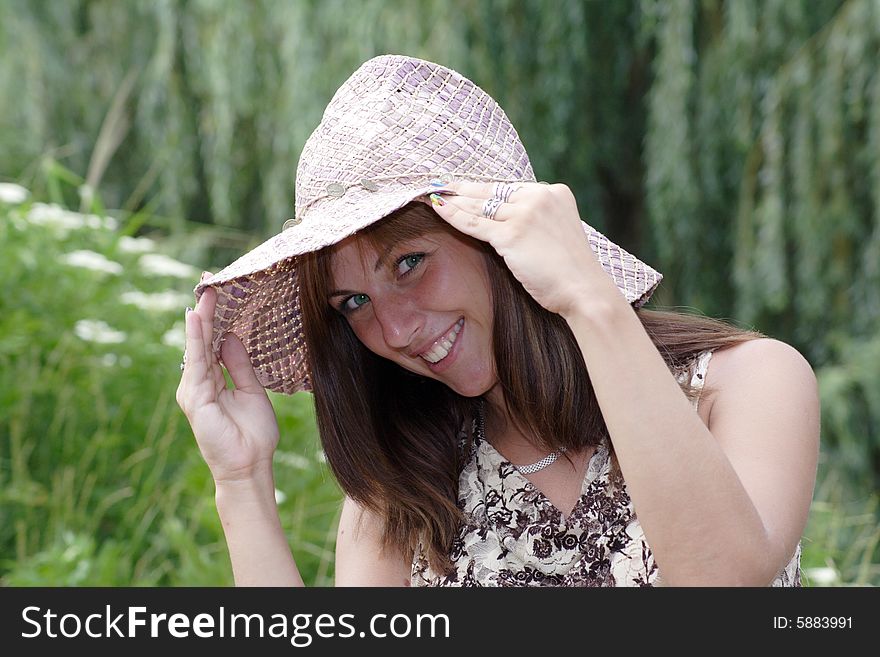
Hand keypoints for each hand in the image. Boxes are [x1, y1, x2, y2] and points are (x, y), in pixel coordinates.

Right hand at [176, 277, 279, 483]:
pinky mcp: (194, 398)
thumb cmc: (252, 434)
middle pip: (202, 340)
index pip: (212, 342)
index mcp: (213, 380)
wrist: (250, 466)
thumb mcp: (251, 390)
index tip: (219, 291)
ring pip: (197, 346)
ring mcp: (193, 390)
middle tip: (210, 280)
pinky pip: (196, 362)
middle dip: (206, 310)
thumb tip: (229, 337)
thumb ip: (239, 365)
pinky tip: (198, 318)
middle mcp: (199, 383)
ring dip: (202, 318)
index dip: (215, 317)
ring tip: (206, 291)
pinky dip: (197, 339)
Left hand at [428, 182, 614, 317]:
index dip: (484, 188)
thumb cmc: (571, 271)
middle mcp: (540, 196)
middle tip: (439, 184)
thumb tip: (507, 220)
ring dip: (453, 199)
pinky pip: (475, 223)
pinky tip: (438, 207)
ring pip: (480, 205)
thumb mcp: (558, 233)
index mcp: (555, 193)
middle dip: (463, 189)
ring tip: (433, 194)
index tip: (464, 186)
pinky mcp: (511, 234)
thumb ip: (538, 220)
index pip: (510, 188)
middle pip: (492, 191)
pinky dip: (453, 215)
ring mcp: (525, 214)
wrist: (584, 291)